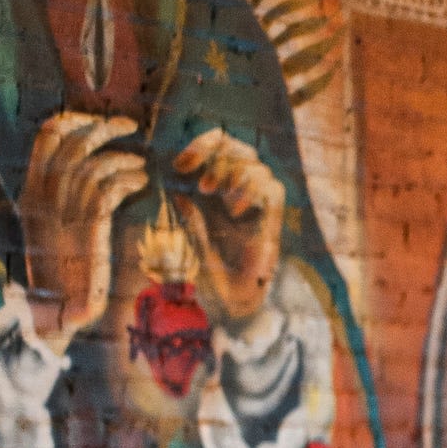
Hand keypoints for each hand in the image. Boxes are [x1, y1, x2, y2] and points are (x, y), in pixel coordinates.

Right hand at [19, 112, 146, 350]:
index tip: (95, 120)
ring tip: (139, 166)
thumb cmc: (60, 271)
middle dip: (102, 126)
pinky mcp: (87, 228)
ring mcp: (64, 213)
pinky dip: (128, 179)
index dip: (73, 119)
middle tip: (128, 125)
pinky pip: (109, 188)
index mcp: (30, 193)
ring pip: (94, 163)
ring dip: (122, 158)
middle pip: (72, 141)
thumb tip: (88, 167)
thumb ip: (63, 196)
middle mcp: (43, 198)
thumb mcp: (53, 226)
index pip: (45, 136)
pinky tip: (140, 183)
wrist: (56, 311)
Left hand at [173, 127, 285, 324]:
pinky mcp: (272, 218)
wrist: (230, 300)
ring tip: (212, 195)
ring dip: (231, 173)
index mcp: (216, 188)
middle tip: (195, 179)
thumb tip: (174, 187)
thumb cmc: (206, 270)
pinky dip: (253, 191)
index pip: (217, 148)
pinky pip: (272, 188)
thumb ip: (184, 211)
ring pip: (255, 164)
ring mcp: (257, 203)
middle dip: (215, 154)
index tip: (181, 164)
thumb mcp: (186, 234)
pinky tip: (236, 209)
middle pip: (237, 147)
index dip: (201, 147)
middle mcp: (238, 190)